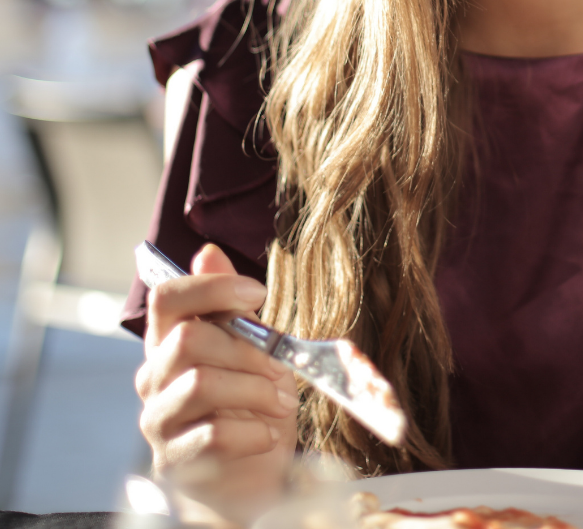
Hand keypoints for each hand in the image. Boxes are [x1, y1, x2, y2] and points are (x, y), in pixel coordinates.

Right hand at [136, 243, 297, 502]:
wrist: (247, 475)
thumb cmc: (249, 403)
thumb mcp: (251, 348)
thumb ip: (229, 306)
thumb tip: (209, 251)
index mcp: (170, 341)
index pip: (167, 297)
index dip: (211, 287)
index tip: (257, 293)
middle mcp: (155, 376)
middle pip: (188, 339)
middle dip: (248, 348)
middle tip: (282, 366)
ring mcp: (158, 419)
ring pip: (199, 383)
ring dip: (253, 389)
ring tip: (282, 400)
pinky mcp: (173, 460)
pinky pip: (210, 434)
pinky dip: (252, 431)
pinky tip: (269, 433)